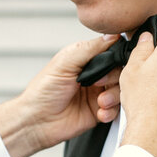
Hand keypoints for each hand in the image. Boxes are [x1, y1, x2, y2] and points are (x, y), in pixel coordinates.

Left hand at [0, 35, 124, 156]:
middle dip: (114, 79)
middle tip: (99, 84)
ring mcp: (96, 93)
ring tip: (100, 102)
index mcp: (85, 59)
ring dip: (114, 97)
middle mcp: (93, 75)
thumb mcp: (64, 63)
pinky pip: (115, 110)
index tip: (114, 63)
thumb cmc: (42, 91)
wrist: (36, 121)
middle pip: (120, 72)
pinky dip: (110, 112)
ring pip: (120, 91)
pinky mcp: (98, 111)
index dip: (117, 57)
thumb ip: (89, 48)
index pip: (111, 52)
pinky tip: (99, 112)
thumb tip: (112, 36)